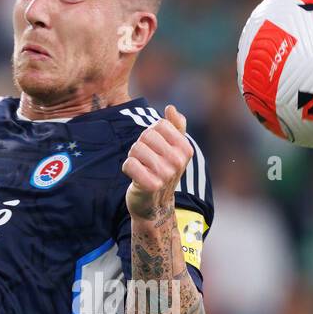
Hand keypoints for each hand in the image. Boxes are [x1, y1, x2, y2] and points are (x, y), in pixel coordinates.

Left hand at [123, 104, 191, 220]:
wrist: (155, 205)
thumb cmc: (162, 172)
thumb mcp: (173, 149)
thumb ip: (175, 126)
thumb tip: (171, 108)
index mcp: (185, 149)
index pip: (160, 124)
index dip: (151, 134)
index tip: (155, 148)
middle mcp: (178, 161)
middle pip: (146, 135)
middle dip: (140, 146)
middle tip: (145, 160)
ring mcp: (166, 174)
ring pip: (136, 148)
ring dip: (133, 157)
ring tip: (140, 168)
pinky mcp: (150, 185)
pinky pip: (129, 164)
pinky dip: (127, 168)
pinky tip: (135, 177)